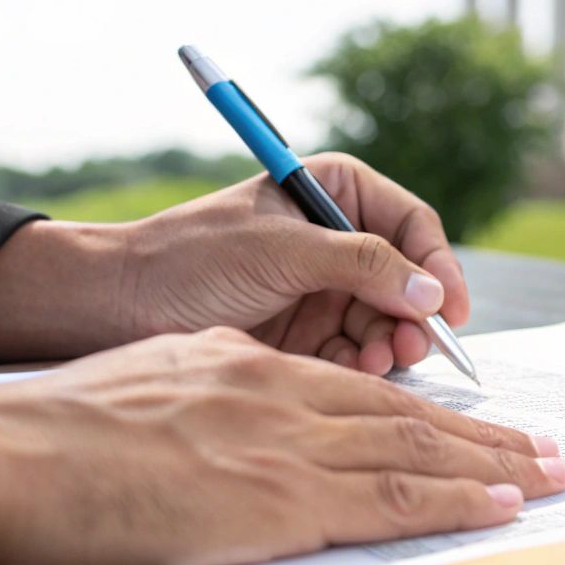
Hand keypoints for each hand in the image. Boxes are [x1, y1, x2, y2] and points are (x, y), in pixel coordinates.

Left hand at [0, 153, 469, 374]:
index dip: (438, 264)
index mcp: (330, 191)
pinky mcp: (302, 333)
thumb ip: (362, 265)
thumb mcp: (281, 250)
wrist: (114, 306)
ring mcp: (318, 288)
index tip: (451, 309)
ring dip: (390, 343)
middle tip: (411, 347)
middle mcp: (332, 237)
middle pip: (406, 278)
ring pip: (385, 320)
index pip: (410, 224)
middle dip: (413, 314)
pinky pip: (354, 350)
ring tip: (380, 362)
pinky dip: (362, 365)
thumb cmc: (188, 258)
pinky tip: (355, 373)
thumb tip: (432, 292)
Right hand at [0, 328, 564, 564]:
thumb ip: (206, 406)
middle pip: (404, 414)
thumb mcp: (145, 393)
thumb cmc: (52, 437)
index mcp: (243, 368)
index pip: (356, 389)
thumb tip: (233, 435)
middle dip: (486, 436)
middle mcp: (277, 393)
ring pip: (414, 450)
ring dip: (495, 466)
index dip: (425, 412)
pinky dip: (454, 500)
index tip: (474, 428)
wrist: (9, 457)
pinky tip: (501, 505)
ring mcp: (282, 442)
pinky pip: (389, 498)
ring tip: (552, 476)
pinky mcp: (278, 497)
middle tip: (549, 450)